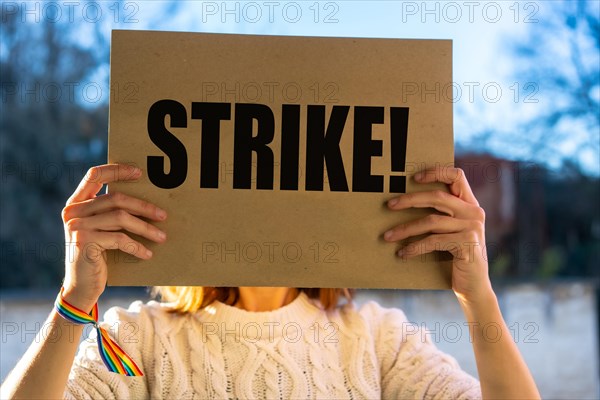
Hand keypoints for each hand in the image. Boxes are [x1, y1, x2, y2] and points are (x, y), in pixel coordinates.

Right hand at [60, 164, 166, 310]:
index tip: (140, 173)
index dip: (117, 170)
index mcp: (76, 202)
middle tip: (163, 215)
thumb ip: (111, 213)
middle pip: (115, 198)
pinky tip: (147, 253)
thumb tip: (147, 200)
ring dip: (146, 228)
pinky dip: (137, 246)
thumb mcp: (102, 229)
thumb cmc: (99, 254)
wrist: (82, 286)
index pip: (94, 175)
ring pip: (120, 218)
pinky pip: (119, 238)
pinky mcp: (84, 242)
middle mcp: (73, 211)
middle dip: (143, 206)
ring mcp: (76, 226)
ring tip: (162, 236)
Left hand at [384, 166, 492, 303]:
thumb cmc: (454, 257)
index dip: (436, 172)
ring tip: (387, 236)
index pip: (457, 175)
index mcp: (470, 204)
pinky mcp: (467, 244)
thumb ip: (440, 215)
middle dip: (410, 199)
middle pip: (437, 196)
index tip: (413, 178)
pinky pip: (433, 241)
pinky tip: (402, 253)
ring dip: (405, 228)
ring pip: (431, 221)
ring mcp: (472, 227)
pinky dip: (414, 247)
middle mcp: (474, 212)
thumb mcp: (449, 232)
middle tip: (389, 205)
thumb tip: (402, 202)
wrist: (473, 287)